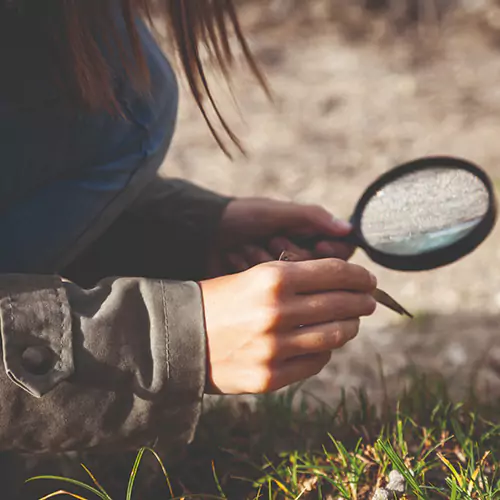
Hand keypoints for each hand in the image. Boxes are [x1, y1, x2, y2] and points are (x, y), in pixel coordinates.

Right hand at [199, 258, 376, 393]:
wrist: (179, 336)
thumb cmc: (218, 299)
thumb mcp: (252, 275)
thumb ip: (295, 279)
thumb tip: (340, 284)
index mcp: (273, 278)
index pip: (335, 273)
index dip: (359, 276)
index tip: (369, 280)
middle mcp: (277, 312)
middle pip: (342, 304)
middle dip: (363, 301)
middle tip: (368, 301)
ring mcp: (275, 348)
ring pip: (335, 336)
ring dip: (350, 326)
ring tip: (351, 322)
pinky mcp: (270, 376)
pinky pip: (316, 362)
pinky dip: (325, 351)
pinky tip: (321, 344)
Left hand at [207, 198, 354, 276]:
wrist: (201, 233)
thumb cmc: (241, 216)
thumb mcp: (276, 212)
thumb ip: (312, 218)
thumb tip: (348, 229)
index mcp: (305, 237)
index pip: (338, 254)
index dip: (330, 252)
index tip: (317, 245)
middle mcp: (295, 258)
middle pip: (316, 271)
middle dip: (291, 252)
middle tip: (271, 239)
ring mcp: (278, 276)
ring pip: (293, 283)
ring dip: (267, 259)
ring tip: (248, 246)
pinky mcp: (261, 290)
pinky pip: (271, 291)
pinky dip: (253, 270)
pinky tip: (237, 258)